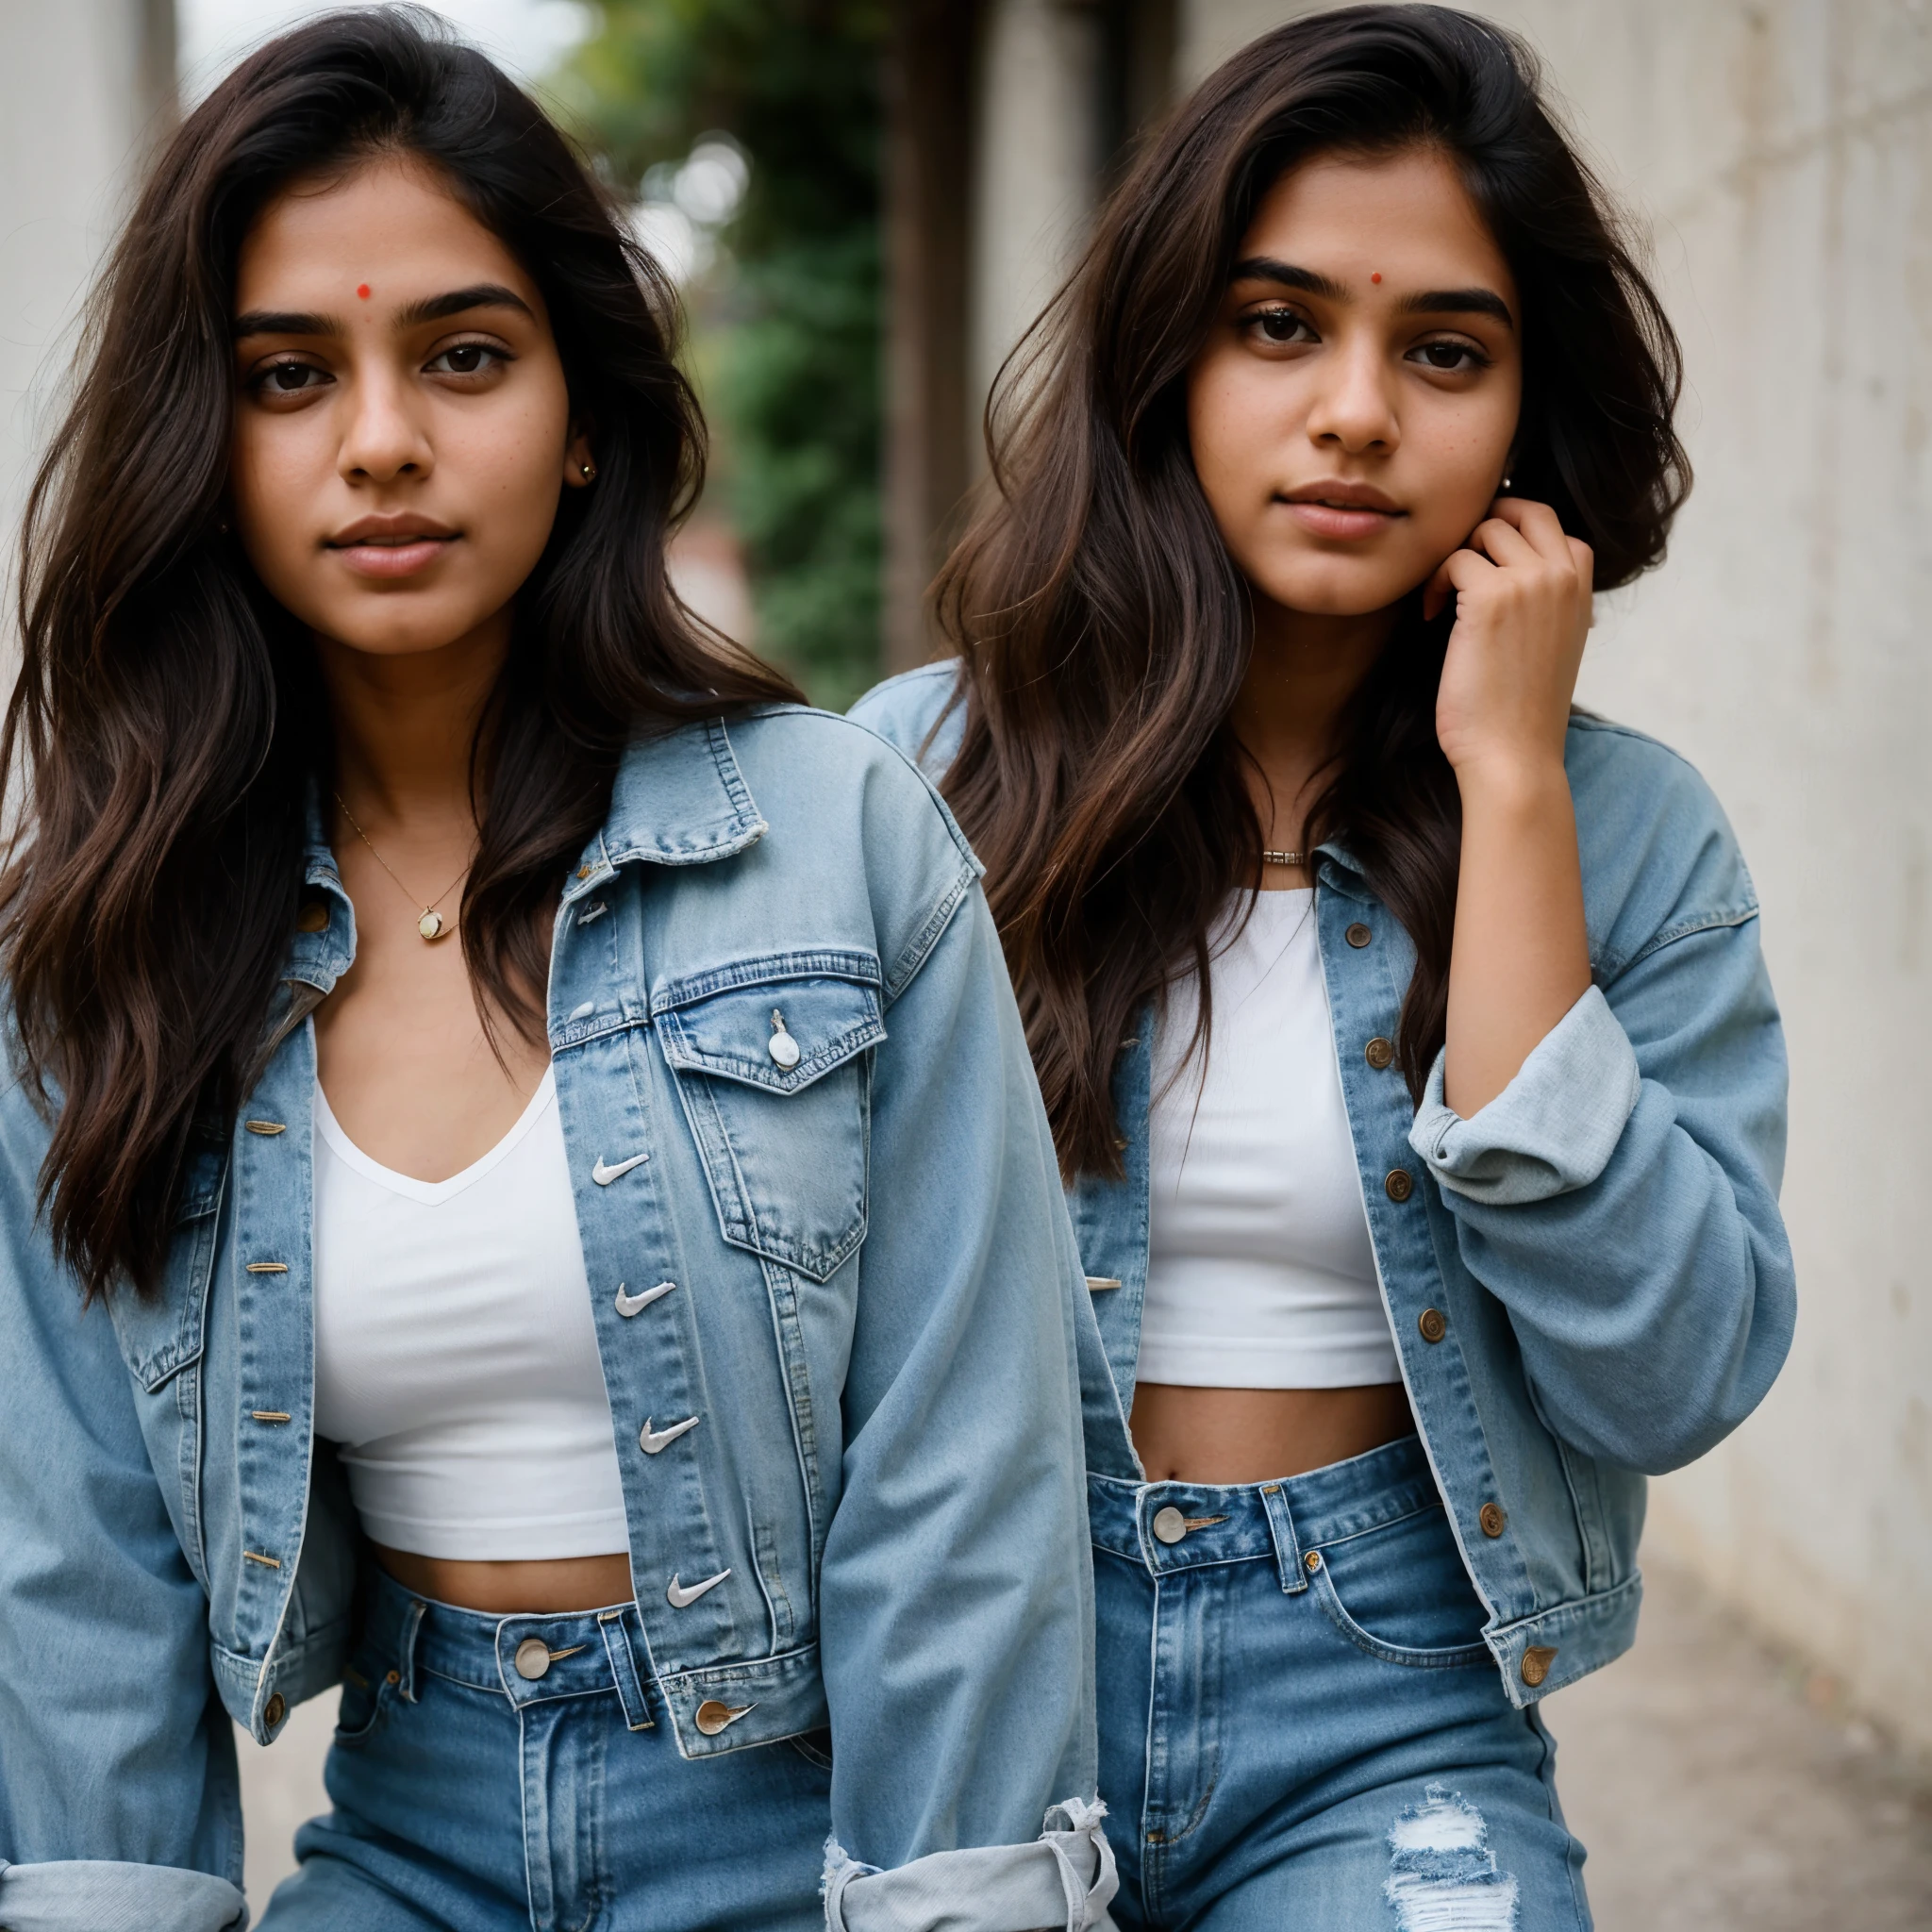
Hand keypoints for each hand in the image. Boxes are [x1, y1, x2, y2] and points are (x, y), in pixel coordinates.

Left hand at [1423, 497, 1592, 790]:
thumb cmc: (1522, 708)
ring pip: (1484, 529)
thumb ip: (1545, 598)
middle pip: (1522, 509)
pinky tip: (1432, 617)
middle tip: (1457, 566)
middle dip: (1483, 526)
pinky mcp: (1491, 596)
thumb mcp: (1551, 641)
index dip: (1511, 531)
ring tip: (1444, 601)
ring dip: (1455, 559)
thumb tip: (1510, 565)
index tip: (1484, 562)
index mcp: (1582, 584)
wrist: (1514, 755)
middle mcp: (1563, 574)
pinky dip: (1435, 583)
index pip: (1550, 523)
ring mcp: (1531, 580)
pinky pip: (1454, 559)